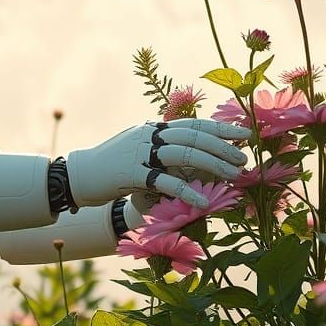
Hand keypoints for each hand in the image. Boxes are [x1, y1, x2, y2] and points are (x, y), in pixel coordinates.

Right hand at [66, 118, 250, 208]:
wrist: (80, 174)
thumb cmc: (112, 165)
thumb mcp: (139, 148)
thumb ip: (162, 146)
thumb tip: (193, 151)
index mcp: (152, 127)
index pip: (192, 124)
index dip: (220, 127)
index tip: (244, 133)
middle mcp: (148, 134)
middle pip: (192, 136)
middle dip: (222, 146)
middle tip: (244, 158)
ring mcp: (139, 152)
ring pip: (183, 153)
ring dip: (212, 164)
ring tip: (233, 175)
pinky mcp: (131, 173)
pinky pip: (164, 181)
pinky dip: (185, 190)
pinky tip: (202, 201)